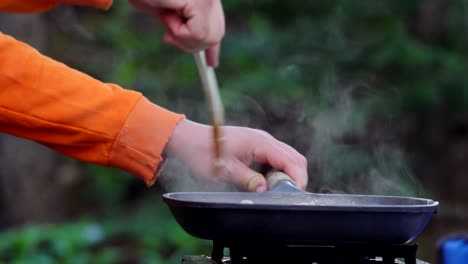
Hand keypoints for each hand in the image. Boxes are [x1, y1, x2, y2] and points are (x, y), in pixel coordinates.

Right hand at [127, 0, 224, 66]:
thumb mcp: (163, 11)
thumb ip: (179, 26)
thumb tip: (188, 43)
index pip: (217, 25)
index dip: (213, 48)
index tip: (212, 63)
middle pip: (216, 36)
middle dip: (191, 44)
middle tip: (168, 34)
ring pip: (207, 38)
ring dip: (181, 35)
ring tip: (168, 14)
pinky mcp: (202, 2)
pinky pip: (196, 33)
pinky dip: (178, 31)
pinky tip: (169, 12)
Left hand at [164, 119, 307, 191]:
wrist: (189, 140)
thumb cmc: (203, 152)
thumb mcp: (224, 170)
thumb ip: (247, 179)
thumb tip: (265, 190)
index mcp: (259, 142)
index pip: (289, 159)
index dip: (297, 177)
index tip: (296, 194)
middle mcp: (264, 139)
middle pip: (294, 157)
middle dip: (296, 176)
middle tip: (288, 196)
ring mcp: (261, 142)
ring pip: (287, 157)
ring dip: (288, 174)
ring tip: (278, 191)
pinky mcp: (257, 146)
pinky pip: (276, 158)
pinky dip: (279, 171)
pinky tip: (269, 183)